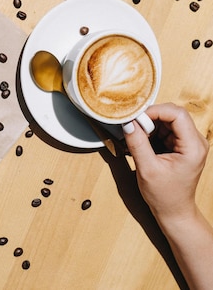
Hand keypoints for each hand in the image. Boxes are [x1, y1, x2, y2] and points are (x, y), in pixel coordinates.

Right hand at [123, 103, 208, 225]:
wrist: (174, 212)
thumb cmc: (165, 196)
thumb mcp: (147, 169)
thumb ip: (138, 143)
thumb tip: (128, 123)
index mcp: (193, 147)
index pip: (177, 114)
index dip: (156, 111)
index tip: (137, 117)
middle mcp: (195, 141)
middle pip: (173, 114)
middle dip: (151, 118)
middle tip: (135, 128)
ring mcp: (190, 142)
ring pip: (167, 119)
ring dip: (150, 125)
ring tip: (139, 139)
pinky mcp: (182, 144)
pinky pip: (166, 128)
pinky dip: (152, 131)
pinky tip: (144, 143)